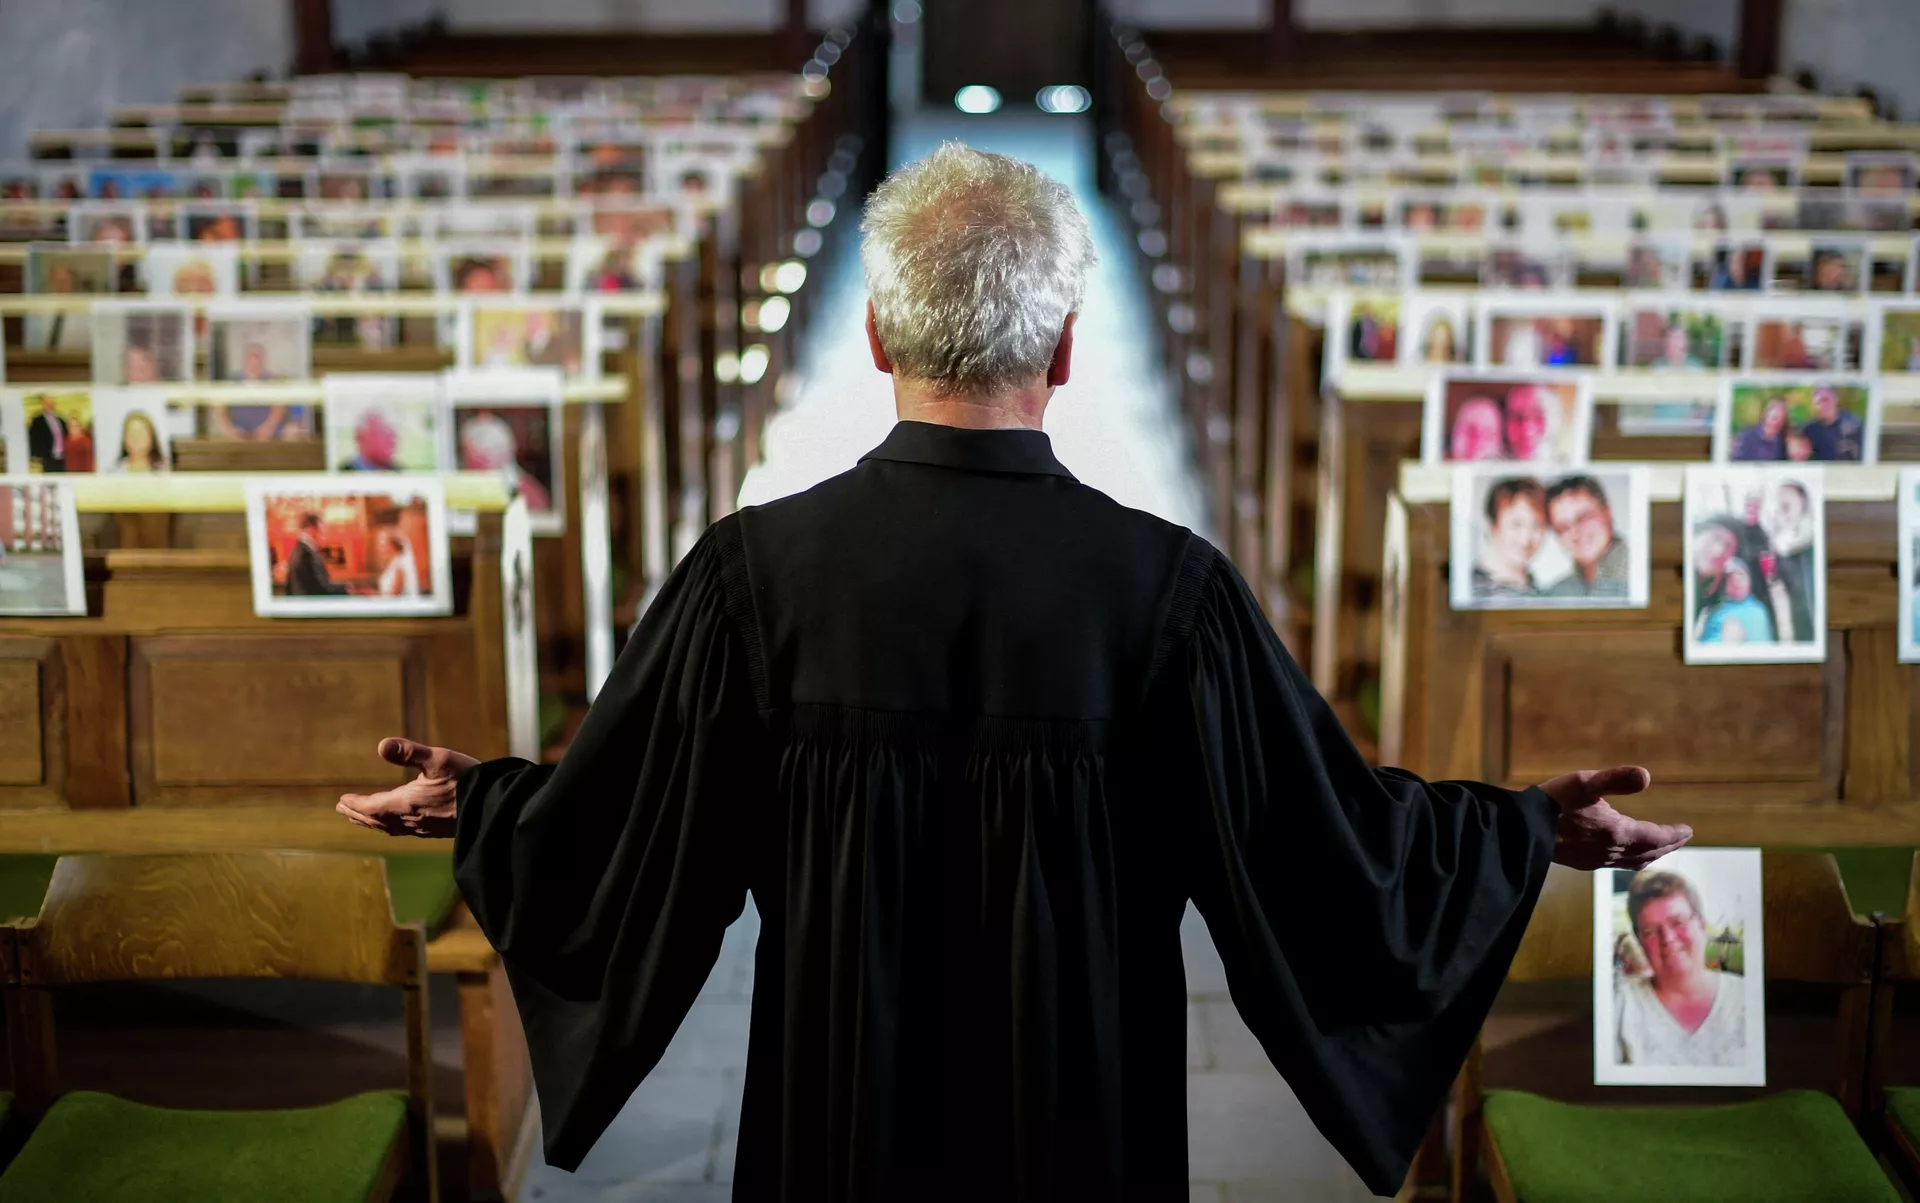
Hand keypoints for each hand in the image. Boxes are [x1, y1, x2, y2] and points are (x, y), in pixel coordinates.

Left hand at [336, 738, 478, 838]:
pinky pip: (405, 831)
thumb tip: (382, 746)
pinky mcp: (436, 832)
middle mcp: (411, 820)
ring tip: (363, 818)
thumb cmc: (467, 779)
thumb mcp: (438, 759)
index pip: (371, 807)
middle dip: (358, 815)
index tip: (341, 800)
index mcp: (406, 803)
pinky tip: (397, 823)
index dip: (355, 804)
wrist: (493, 806)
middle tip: (343, 809)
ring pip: (390, 829)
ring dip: (372, 823)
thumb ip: (409, 752)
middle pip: (376, 821)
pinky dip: (391, 827)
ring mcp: (424, 828)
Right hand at [1540, 766, 1692, 870]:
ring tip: (1658, 848)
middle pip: (1649, 853)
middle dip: (1667, 846)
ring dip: (1650, 854)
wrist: (1521, 829)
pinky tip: (1623, 853)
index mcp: (1618, 832)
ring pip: (1633, 862)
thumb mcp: (1584, 782)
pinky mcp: (1582, 863)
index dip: (1674, 834)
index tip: (1688, 830)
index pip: (1656, 837)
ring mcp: (1596, 860)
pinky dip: (1631, 859)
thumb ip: (1616, 779)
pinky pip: (1616, 865)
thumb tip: (1647, 776)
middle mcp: (1612, 852)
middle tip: (1680, 838)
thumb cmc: (1553, 802)